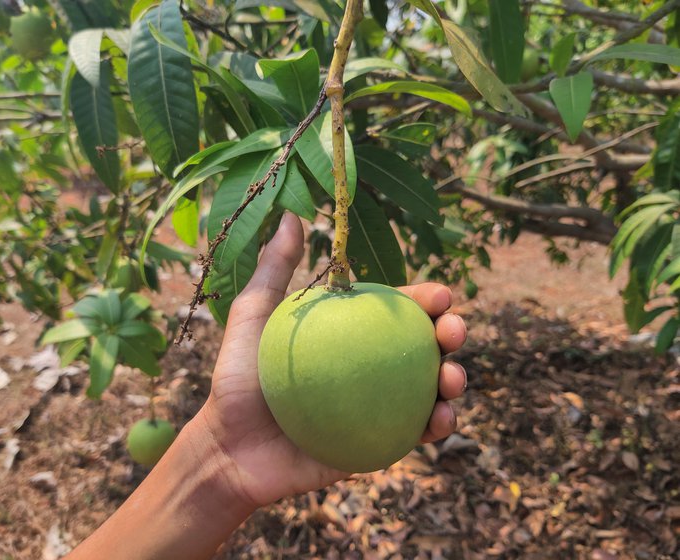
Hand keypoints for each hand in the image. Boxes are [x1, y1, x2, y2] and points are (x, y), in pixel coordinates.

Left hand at [201, 213, 467, 508]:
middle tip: (453, 330)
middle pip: (423, 346)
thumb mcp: (253, 317)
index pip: (395, 312)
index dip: (425, 300)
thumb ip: (273, 268)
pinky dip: (438, 425)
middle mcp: (369, 368)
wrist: (229, 449)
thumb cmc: (238, 381)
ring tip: (453, 378)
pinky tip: (441, 419)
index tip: (440, 294)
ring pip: (430, 388)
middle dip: (451, 332)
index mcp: (348, 336)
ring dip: (455, 379)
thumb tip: (292, 215)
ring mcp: (378, 407)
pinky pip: (415, 433)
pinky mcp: (378, 443)